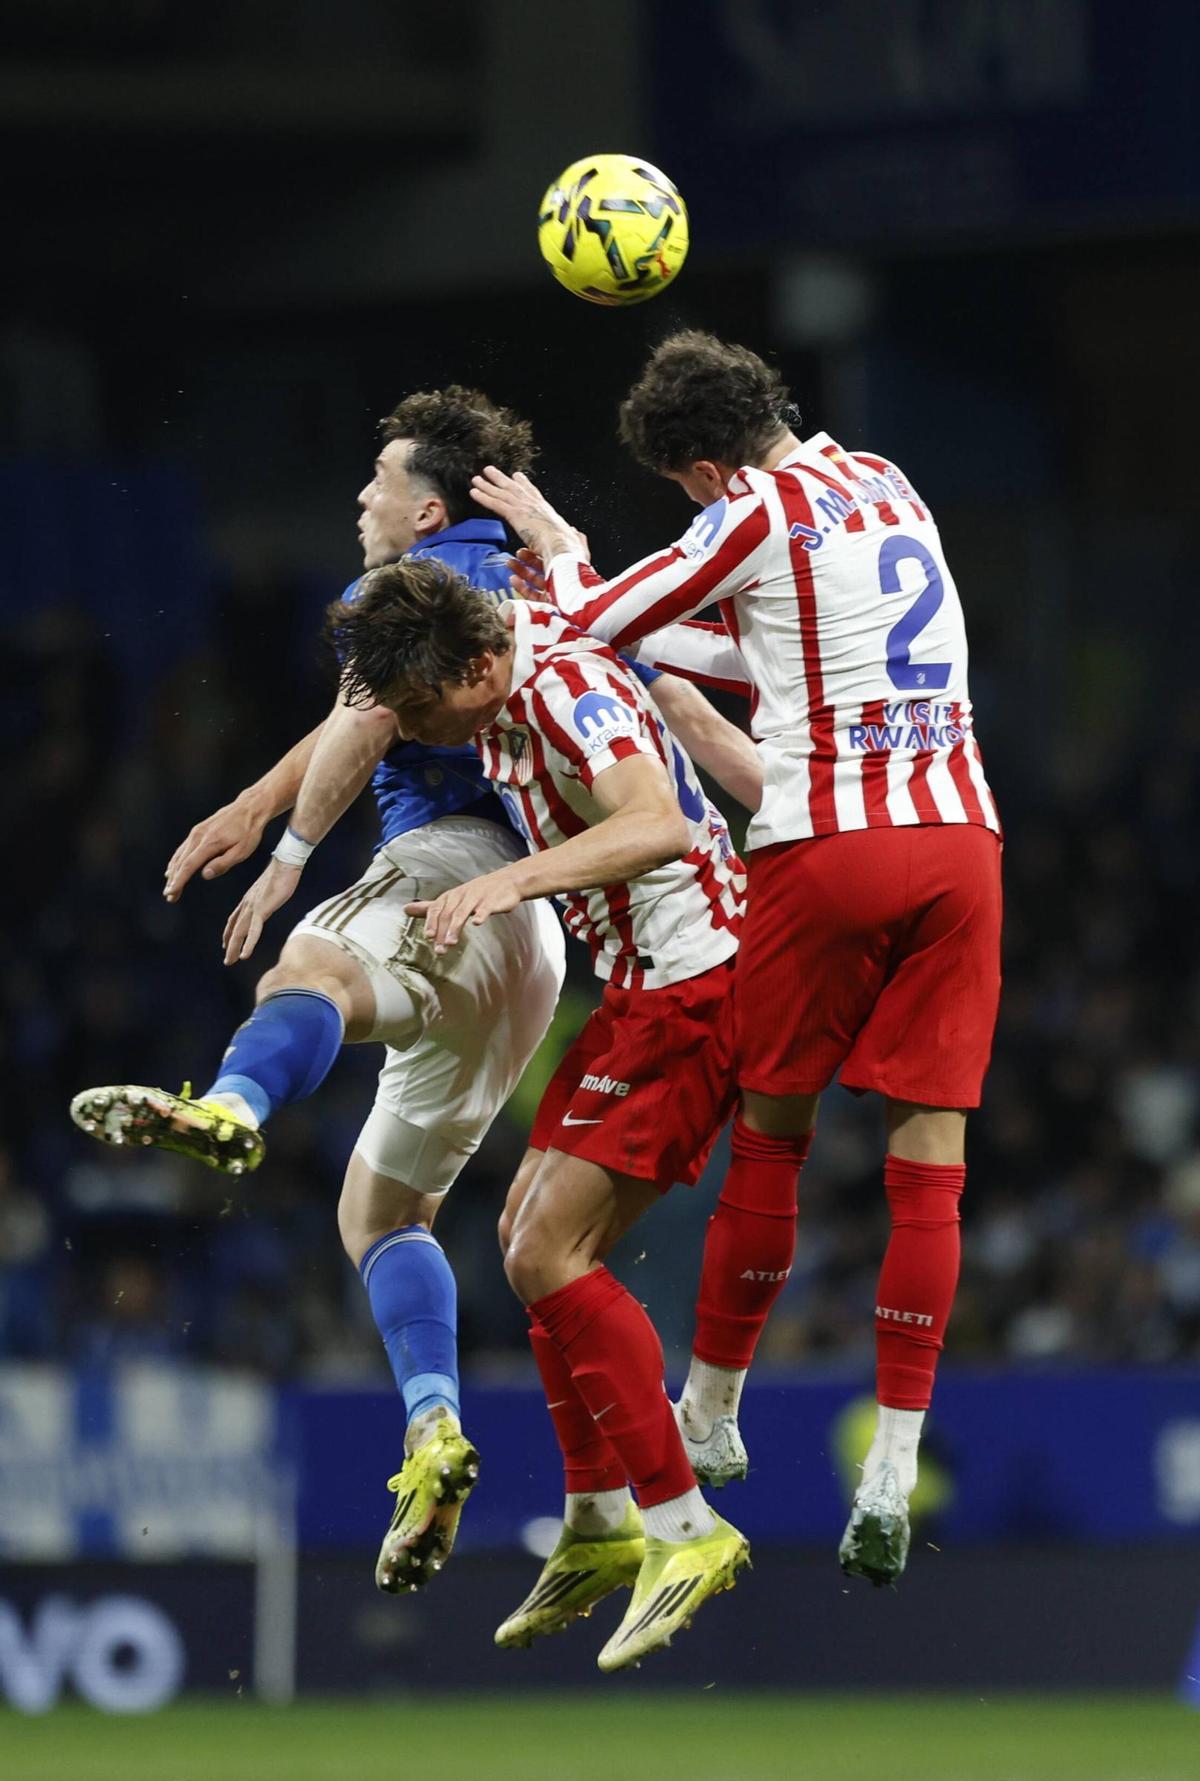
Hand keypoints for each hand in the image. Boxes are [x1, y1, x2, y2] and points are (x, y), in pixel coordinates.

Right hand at [165, 793, 267, 901]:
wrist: (248, 808)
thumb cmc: (248, 832)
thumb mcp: (242, 851)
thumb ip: (223, 863)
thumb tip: (204, 875)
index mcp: (209, 843)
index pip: (189, 865)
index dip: (179, 880)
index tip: (171, 892)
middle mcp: (198, 836)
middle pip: (181, 862)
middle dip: (174, 880)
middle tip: (169, 897)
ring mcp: (196, 832)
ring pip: (180, 855)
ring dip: (173, 872)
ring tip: (170, 887)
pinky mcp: (197, 830)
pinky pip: (183, 848)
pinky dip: (176, 860)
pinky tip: (173, 869)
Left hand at [222, 858, 303, 964]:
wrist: (286, 862)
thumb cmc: (282, 873)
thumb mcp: (270, 888)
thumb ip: (266, 897)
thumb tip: (268, 901)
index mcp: (248, 899)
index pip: (234, 919)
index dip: (229, 932)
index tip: (226, 943)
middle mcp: (247, 904)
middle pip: (234, 928)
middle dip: (230, 945)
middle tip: (227, 960)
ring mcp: (253, 907)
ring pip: (240, 932)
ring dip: (234, 948)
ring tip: (230, 961)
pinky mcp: (262, 909)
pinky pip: (253, 930)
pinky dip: (248, 944)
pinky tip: (245, 955)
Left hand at [406, 870, 524, 953]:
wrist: (507, 881)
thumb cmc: (476, 892)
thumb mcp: (451, 898)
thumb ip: (430, 907)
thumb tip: (405, 909)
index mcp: (450, 897)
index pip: (436, 909)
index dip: (431, 922)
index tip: (429, 937)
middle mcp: (461, 896)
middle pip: (448, 914)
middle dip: (442, 932)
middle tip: (439, 949)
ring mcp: (477, 898)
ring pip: (463, 912)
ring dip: (455, 927)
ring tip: (451, 942)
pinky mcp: (492, 901)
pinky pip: (485, 907)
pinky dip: (481, 914)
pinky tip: (477, 922)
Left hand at [471, 467, 581, 563]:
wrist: (563, 549)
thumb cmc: (569, 549)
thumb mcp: (573, 540)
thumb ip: (573, 535)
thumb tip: (574, 533)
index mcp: (547, 512)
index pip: (533, 494)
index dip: (524, 484)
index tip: (517, 476)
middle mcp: (535, 505)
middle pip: (514, 489)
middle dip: (501, 479)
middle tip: (490, 471)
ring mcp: (525, 508)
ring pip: (503, 494)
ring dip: (488, 485)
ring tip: (477, 478)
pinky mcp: (516, 515)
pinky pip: (496, 504)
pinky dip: (484, 497)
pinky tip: (474, 492)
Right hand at [507, 531, 590, 600]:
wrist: (575, 595)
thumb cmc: (577, 571)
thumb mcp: (578, 549)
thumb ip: (576, 540)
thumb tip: (573, 530)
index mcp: (568, 563)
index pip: (551, 555)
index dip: (539, 549)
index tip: (527, 545)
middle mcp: (561, 577)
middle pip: (540, 567)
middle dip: (527, 559)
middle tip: (516, 553)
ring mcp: (554, 590)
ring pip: (534, 580)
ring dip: (521, 571)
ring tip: (510, 562)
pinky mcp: (546, 602)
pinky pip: (531, 595)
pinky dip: (521, 587)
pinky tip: (513, 578)